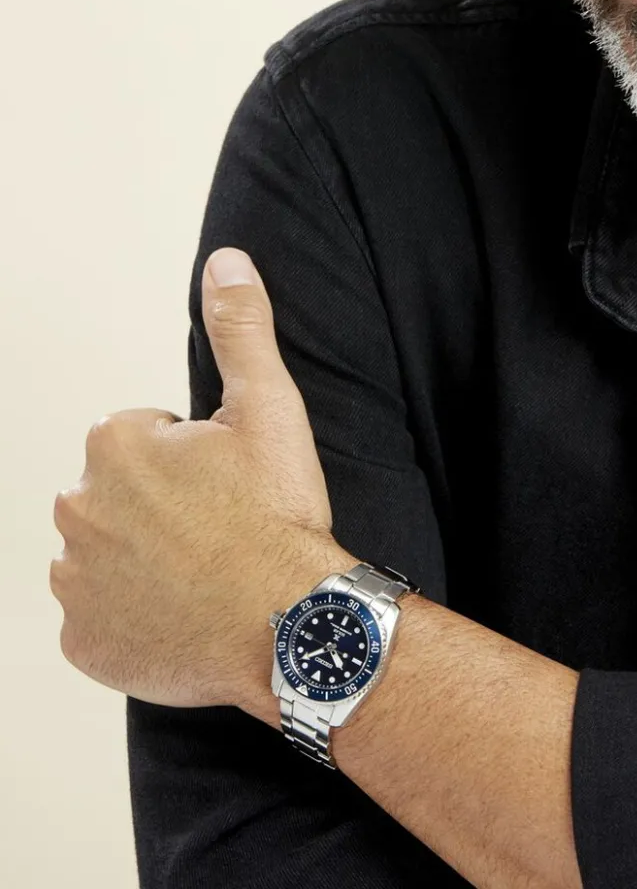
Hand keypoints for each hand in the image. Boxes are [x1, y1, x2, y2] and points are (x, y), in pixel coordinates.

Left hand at [50, 248, 359, 711]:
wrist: (289, 620)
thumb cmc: (278, 517)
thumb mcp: (270, 409)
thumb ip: (241, 330)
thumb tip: (226, 263)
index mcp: (115, 445)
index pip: (143, 438)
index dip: (192, 459)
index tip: (228, 485)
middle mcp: (78, 507)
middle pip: (119, 496)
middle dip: (160, 507)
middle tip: (221, 529)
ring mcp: (77, 580)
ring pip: (105, 554)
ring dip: (143, 559)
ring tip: (206, 573)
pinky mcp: (84, 641)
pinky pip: (100, 620)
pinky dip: (132, 617)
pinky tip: (183, 614)